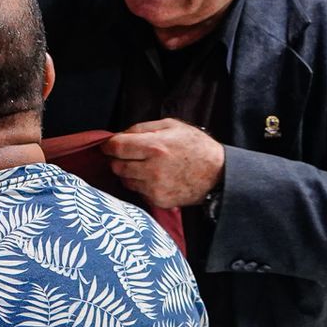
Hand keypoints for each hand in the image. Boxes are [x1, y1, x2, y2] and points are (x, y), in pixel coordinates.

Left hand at [102, 119, 224, 209]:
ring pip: (125, 180)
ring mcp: (155, 187)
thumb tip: (120, 134)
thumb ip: (142, 128)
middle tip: (129, 155)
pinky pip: (138, 192)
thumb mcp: (172, 125)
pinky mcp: (158, 200)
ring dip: (129, 173)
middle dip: (118, 159)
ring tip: (145, 166)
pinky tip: (155, 178)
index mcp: (155, 146)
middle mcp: (152, 168)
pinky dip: (141, 185)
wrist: (218, 174)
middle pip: (116, 165)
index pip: (116, 147)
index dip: (108, 145)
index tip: (109, 145)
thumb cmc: (196, 146)